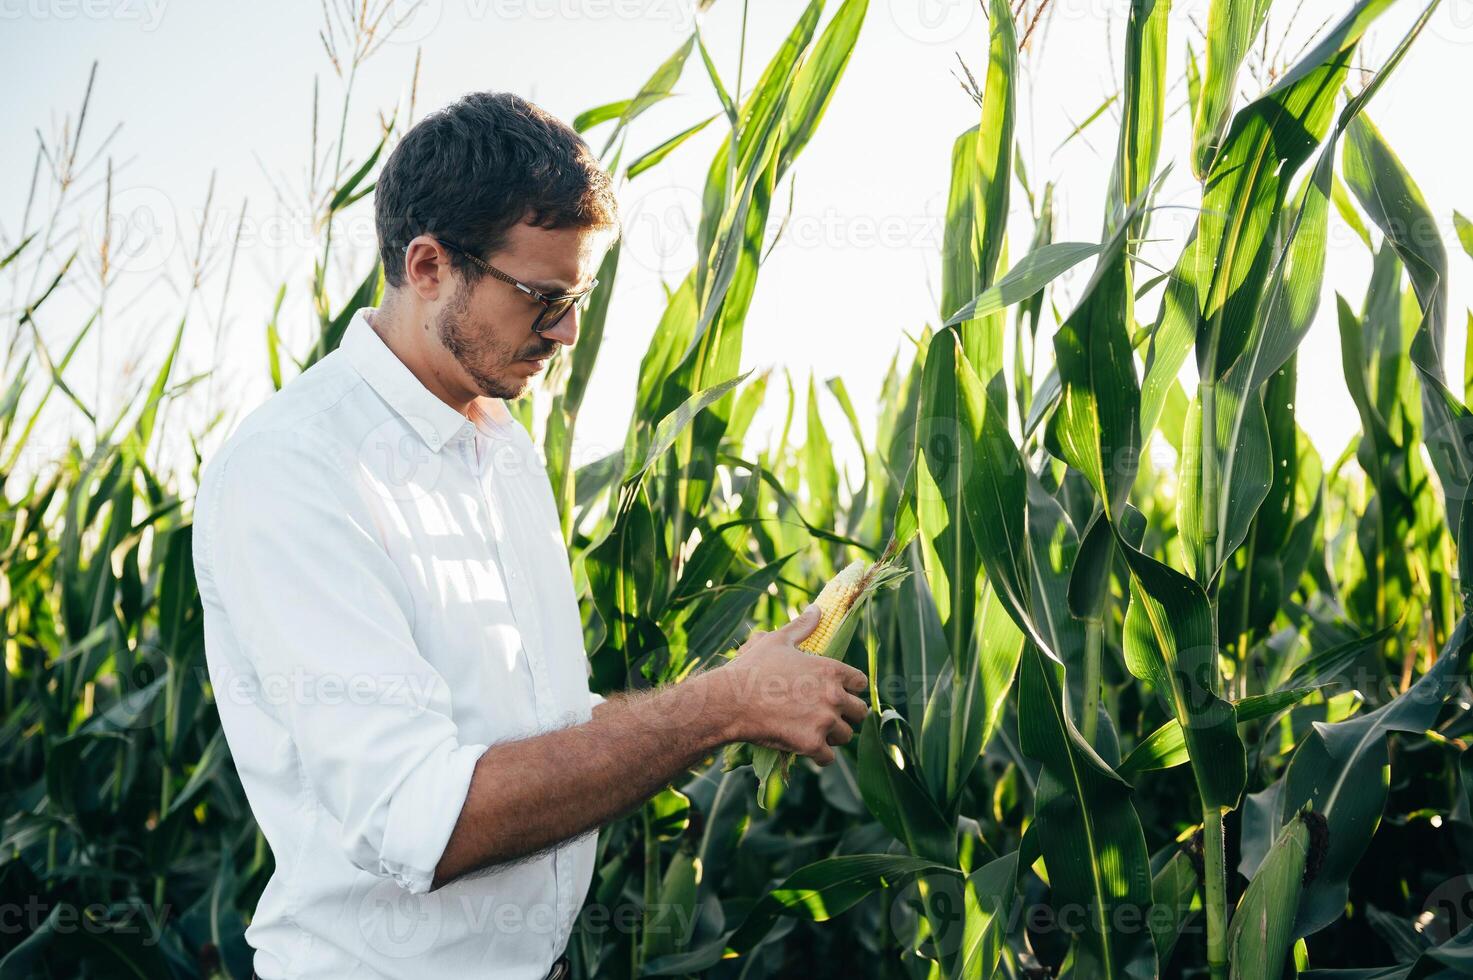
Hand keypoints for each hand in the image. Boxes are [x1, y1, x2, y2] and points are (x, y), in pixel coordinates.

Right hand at [707, 604, 869, 764]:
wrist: (730, 701)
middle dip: (846, 715)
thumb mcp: (777, 641)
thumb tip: (817, 609)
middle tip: (826, 716)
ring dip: (833, 736)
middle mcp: (834, 695)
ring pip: (846, 736)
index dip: (850, 689)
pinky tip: (805, 748)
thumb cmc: (752, 668)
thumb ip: (802, 627)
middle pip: (860, 712)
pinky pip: (829, 758)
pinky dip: (819, 756)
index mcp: (831, 669)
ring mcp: (825, 721)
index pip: (861, 682)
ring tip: (814, 731)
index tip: (837, 693)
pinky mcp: (812, 744)